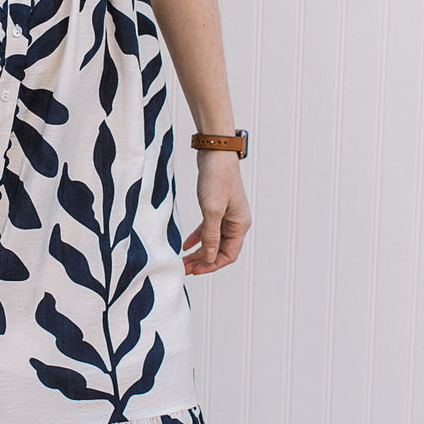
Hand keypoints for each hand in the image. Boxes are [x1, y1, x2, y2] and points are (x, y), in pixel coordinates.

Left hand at [182, 150, 250, 274]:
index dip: (212, 265)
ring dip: (199, 251)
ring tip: (183, 261)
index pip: (228, 255)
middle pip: (220, 250)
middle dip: (203, 261)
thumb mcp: (212, 210)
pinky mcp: (216, 207)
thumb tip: (209, 257)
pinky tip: (185, 245)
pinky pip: (207, 229)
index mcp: (240, 225)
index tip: (195, 271)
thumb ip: (210, 235)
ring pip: (212, 240)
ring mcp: (226, 215)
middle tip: (185, 269)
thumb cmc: (217, 178)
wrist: (215, 153)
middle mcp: (236, 222)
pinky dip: (197, 238)